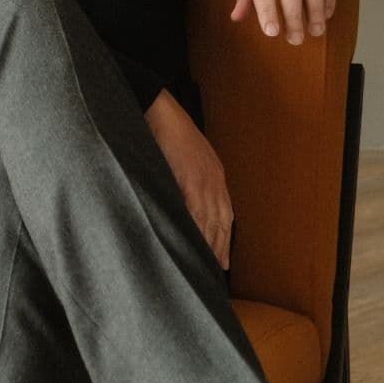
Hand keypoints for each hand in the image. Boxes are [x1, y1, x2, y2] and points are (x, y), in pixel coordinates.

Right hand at [144, 89, 232, 269]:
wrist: (159, 111)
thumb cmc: (166, 130)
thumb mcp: (184, 157)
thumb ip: (188, 178)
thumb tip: (181, 199)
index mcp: (214, 174)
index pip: (224, 214)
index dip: (223, 238)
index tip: (223, 260)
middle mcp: (215, 180)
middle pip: (222, 222)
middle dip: (220, 248)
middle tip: (217, 271)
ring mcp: (205, 182)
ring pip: (211, 222)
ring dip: (210, 246)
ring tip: (205, 267)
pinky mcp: (191, 182)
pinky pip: (196, 214)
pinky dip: (197, 233)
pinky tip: (194, 248)